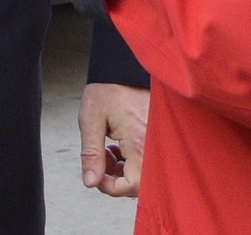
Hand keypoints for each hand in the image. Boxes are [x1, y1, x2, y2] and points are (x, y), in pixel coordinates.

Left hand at [78, 83, 148, 197]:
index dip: (111, 187)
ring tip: (108, 150)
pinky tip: (119, 145)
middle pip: (140, 182)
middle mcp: (153, 143)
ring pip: (144, 171)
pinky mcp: (159, 131)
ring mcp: (158, 138)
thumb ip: (91, 153)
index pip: (131, 186)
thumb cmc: (109, 86)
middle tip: (102, 160)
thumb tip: (90, 182)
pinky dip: (132, 157)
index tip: (96, 174)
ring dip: (124, 167)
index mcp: (139, 141)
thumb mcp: (91, 118)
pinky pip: (148, 157)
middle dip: (117, 177)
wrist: (125, 64)